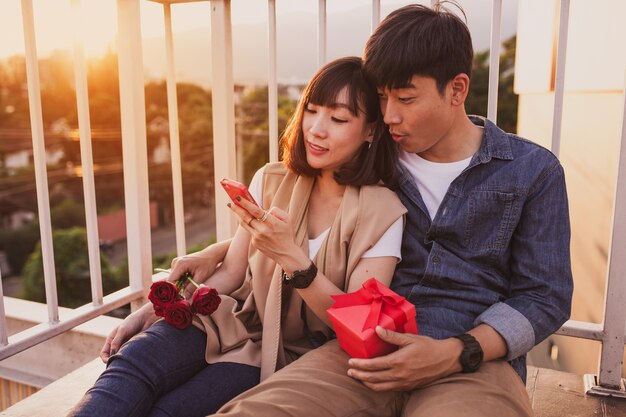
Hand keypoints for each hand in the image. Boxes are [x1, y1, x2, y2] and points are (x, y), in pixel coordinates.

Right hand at [99, 304, 157, 362]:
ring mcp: (125, 347)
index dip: (106, 359)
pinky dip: (130, 359)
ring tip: (129, 359)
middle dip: (115, 362)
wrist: (145, 319)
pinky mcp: (133, 349)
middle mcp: (117, 345)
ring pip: (121, 358)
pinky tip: (134, 357)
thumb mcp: (122, 331)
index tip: (113, 361)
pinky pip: (129, 357)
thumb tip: (112, 354)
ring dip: (123, 360)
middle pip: (111, 358)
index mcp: (111, 340)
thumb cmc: (132, 322)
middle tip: (122, 363)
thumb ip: (116, 342)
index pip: (103, 354)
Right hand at [169, 245, 225, 297]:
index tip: (177, 298)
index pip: (171, 280)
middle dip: (178, 287)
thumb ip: (192, 287)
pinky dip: (182, 279)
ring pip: (174, 278)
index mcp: (180, 264)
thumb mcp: (201, 277)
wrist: (211, 254)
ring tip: (190, 284)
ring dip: (180, 283)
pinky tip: (190, 279)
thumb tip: (185, 297)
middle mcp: (176, 262)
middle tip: (185, 294)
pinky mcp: (178, 263)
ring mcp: (176, 262)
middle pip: (172, 280)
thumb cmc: (208, 264)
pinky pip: (177, 275)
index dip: (173, 290)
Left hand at [228, 198, 307, 272]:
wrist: (286, 254)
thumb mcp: (287, 219)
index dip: (246, 203)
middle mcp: (262, 230)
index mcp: (272, 223)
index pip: (256, 211)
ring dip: (238, 215)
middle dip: (237, 208)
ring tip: (234, 208)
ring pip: (245, 223)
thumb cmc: (287, 234)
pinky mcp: (254, 242)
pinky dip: (251, 225)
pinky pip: (251, 231)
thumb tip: (264, 210)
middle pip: (246, 217)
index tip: (238, 197)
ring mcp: (257, 237)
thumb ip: (276, 211)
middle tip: (230, 202)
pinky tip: (254, 223)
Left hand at [346, 327, 462, 391]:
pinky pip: (389, 389)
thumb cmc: (429, 346)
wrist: (447, 360)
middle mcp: (399, 375)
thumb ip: (392, 336)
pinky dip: (378, 387)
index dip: (360, 365)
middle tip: (349, 371)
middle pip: (373, 378)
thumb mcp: (410, 338)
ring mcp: (404, 383)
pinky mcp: (408, 387)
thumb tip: (376, 329)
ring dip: (367, 383)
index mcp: (398, 361)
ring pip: (380, 387)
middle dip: (359, 375)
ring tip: (358, 377)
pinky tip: (374, 382)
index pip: (373, 365)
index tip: (350, 362)